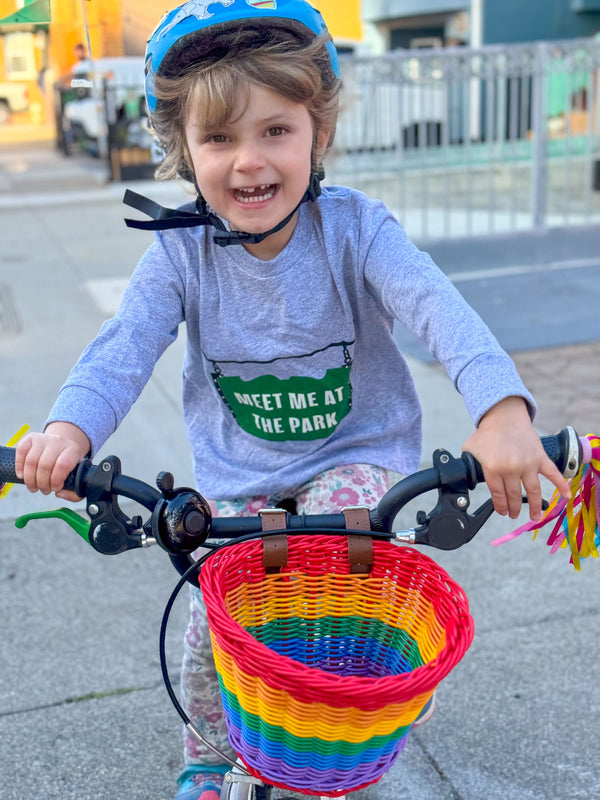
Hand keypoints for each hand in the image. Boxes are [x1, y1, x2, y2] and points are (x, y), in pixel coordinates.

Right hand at [14, 422, 90, 501]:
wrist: (61, 447)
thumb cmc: (68, 466)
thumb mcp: (77, 477)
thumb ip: (75, 492)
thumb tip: (59, 493)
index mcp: (72, 450)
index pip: (62, 465)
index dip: (56, 481)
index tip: (56, 489)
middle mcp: (58, 441)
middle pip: (44, 465)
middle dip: (42, 483)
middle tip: (44, 491)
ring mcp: (43, 439)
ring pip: (31, 461)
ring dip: (30, 480)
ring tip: (34, 487)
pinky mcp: (30, 439)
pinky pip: (21, 452)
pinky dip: (19, 467)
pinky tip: (23, 476)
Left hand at [462, 396, 571, 520]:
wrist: (504, 416)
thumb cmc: (487, 433)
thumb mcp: (470, 449)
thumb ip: (468, 465)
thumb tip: (463, 478)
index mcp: (493, 468)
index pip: (498, 494)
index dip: (500, 506)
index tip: (502, 511)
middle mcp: (511, 468)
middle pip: (514, 495)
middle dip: (514, 508)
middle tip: (513, 514)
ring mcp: (528, 463)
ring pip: (533, 491)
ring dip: (535, 507)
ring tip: (534, 517)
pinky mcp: (540, 457)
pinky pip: (553, 474)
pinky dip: (562, 485)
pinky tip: (567, 496)